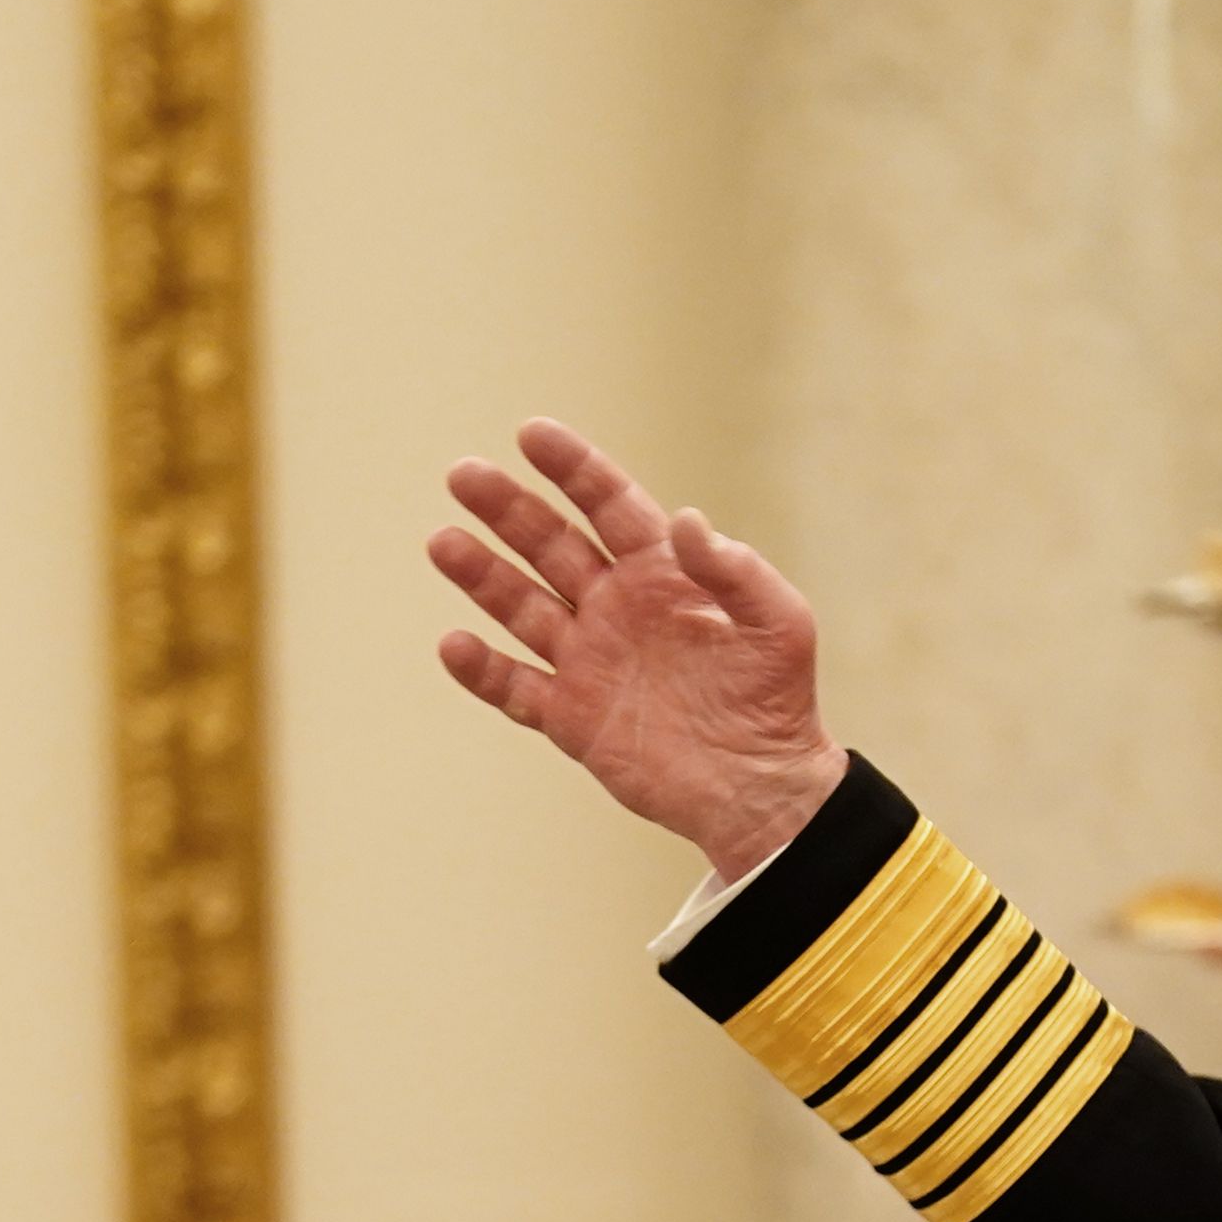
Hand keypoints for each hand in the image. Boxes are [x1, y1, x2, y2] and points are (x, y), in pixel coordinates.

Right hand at [430, 420, 849, 876]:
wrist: (761, 788)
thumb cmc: (779, 698)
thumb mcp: (778, 624)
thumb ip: (735, 571)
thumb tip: (687, 519)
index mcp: (661, 573)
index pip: (608, 505)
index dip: (572, 468)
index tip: (531, 434)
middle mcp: (615, 606)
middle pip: (551, 545)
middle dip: (508, 509)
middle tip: (463, 474)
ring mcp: (588, 660)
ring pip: (523, 607)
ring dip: (483, 576)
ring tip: (443, 542)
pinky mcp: (571, 716)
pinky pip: (516, 688)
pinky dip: (484, 671)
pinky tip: (454, 643)